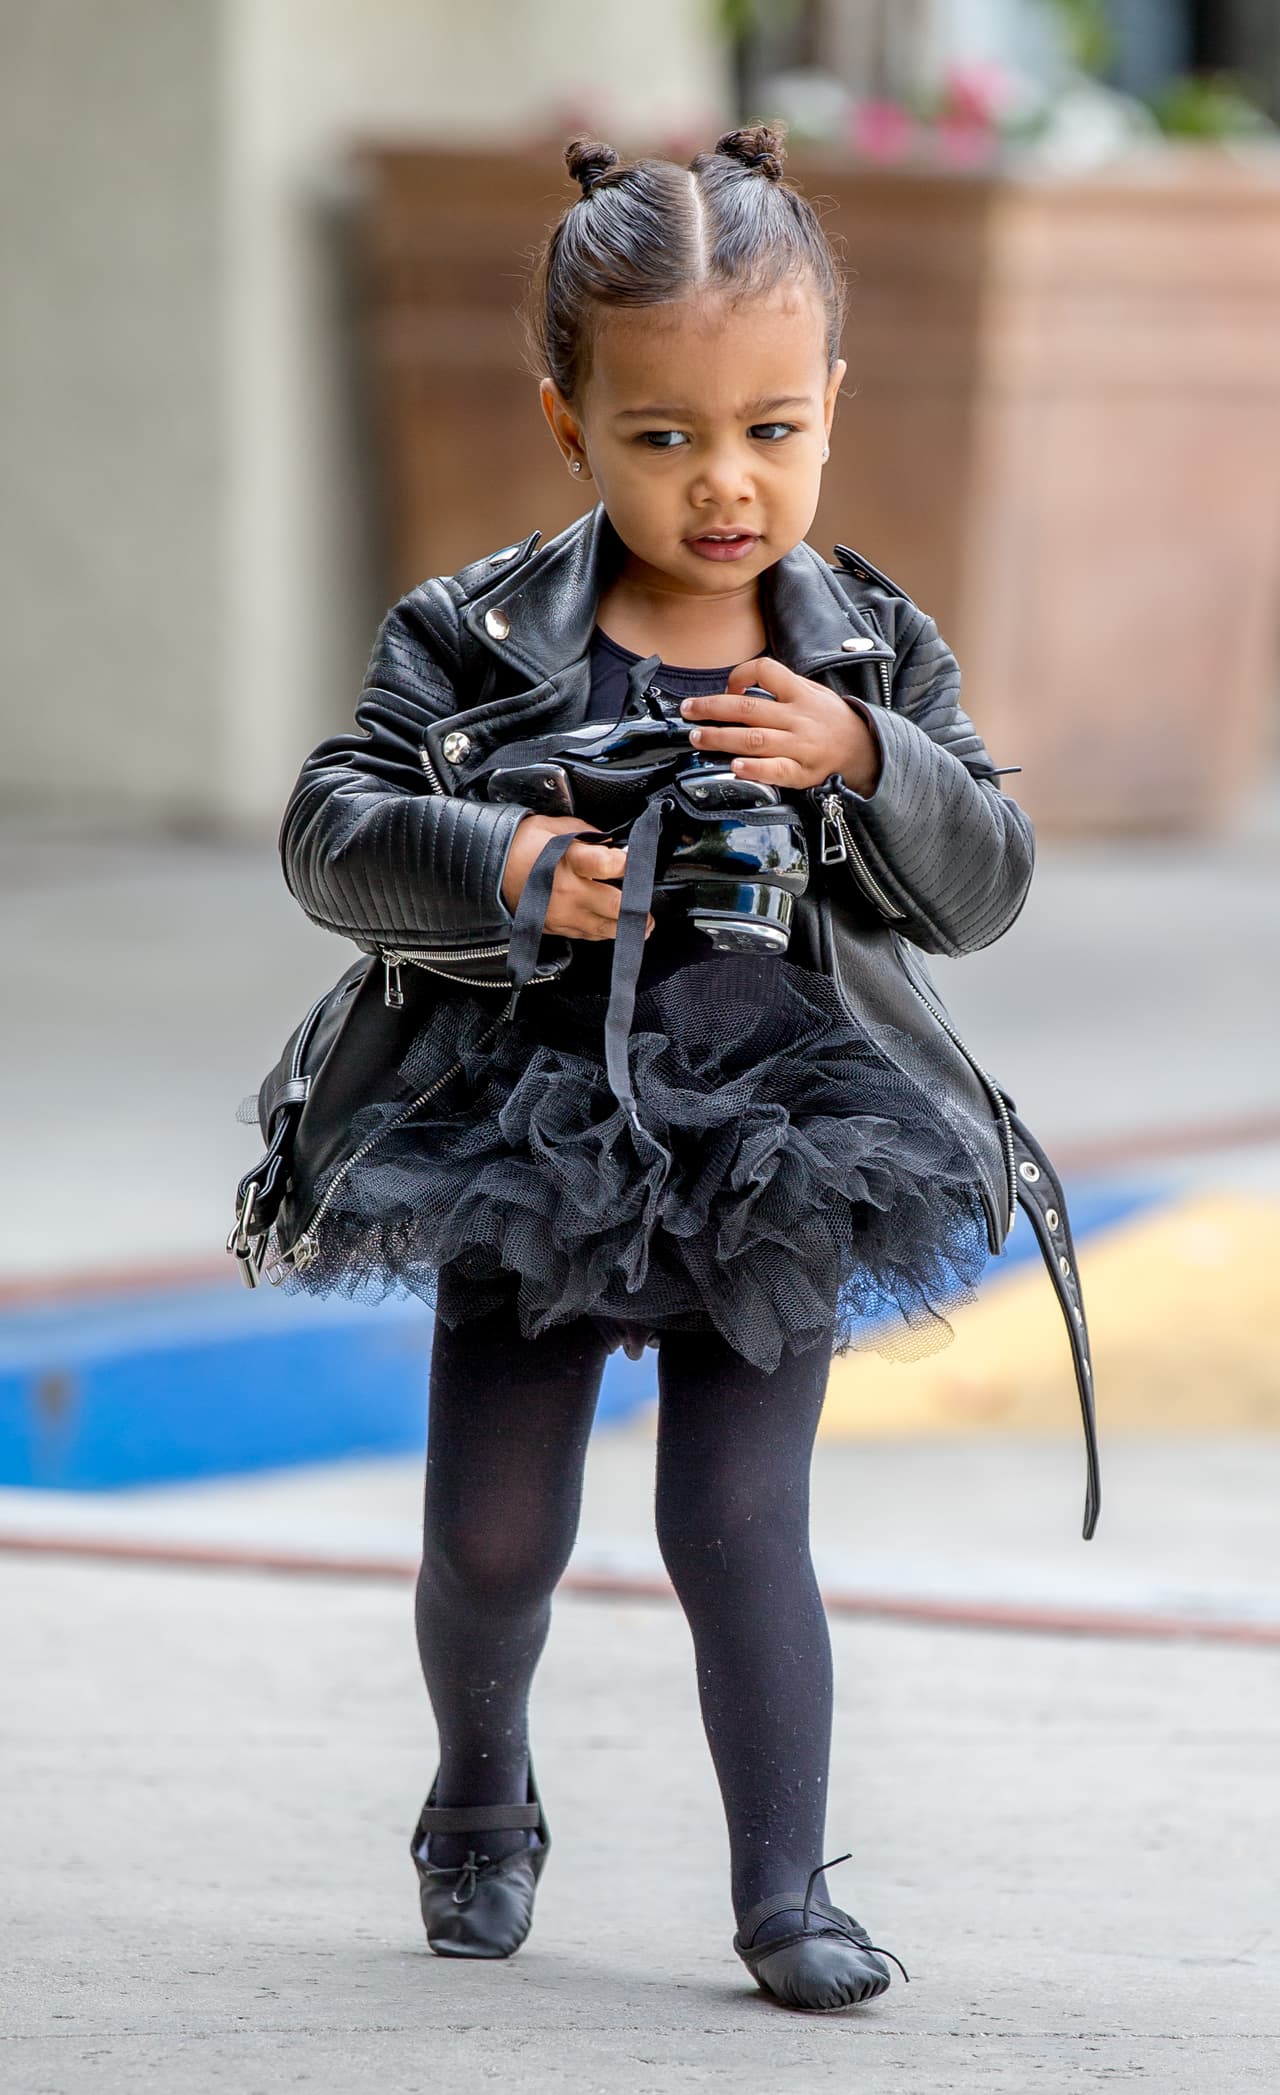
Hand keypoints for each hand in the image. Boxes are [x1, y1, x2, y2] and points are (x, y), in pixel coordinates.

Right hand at [500, 812, 653, 940]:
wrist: (489, 868)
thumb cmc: (522, 845)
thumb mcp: (556, 826)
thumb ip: (589, 833)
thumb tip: (613, 844)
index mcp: (569, 860)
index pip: (610, 865)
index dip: (630, 863)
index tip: (634, 860)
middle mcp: (568, 891)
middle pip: (615, 906)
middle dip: (638, 907)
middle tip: (648, 906)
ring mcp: (562, 914)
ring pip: (606, 929)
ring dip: (626, 926)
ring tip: (640, 923)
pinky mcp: (556, 928)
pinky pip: (588, 936)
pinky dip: (603, 931)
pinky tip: (612, 925)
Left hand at [679, 656, 881, 794]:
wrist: (865, 751)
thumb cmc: (832, 721)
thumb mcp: (814, 693)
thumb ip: (782, 688)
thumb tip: (739, 687)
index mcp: (800, 693)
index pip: (765, 671)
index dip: (740, 675)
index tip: (727, 686)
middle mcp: (797, 718)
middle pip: (747, 709)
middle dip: (712, 709)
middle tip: (688, 711)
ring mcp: (799, 746)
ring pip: (753, 740)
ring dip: (720, 738)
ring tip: (697, 737)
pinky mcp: (801, 772)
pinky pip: (775, 770)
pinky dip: (754, 769)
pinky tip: (734, 767)